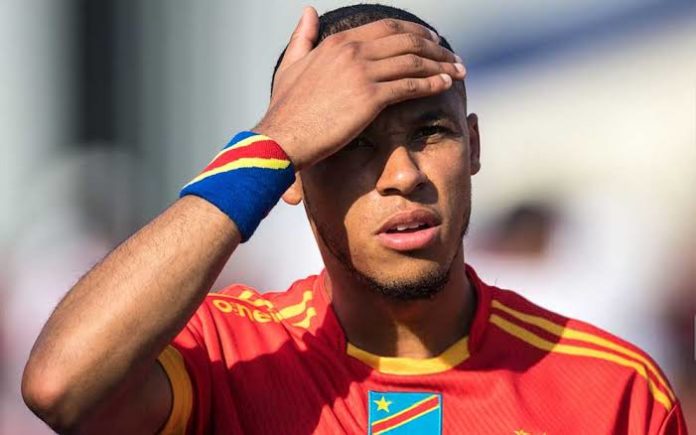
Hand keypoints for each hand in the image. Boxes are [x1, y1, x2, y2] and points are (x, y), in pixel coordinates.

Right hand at [254, 6, 465, 170]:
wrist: (281, 137)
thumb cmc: (285, 109)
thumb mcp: (291, 65)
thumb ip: (303, 38)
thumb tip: (309, 12)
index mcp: (337, 42)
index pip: (387, 28)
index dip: (414, 33)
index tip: (431, 40)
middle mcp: (352, 51)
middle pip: (406, 40)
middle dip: (434, 47)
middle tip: (452, 55)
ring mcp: (361, 72)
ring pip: (413, 61)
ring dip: (441, 64)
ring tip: (458, 70)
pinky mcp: (369, 97)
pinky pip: (410, 85)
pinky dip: (432, 83)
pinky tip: (445, 85)